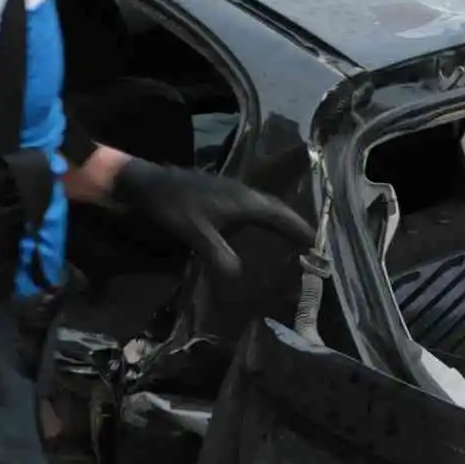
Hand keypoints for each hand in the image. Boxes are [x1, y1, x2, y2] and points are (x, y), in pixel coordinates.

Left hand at [111, 160, 315, 278]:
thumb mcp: (196, 234)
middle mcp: (244, 193)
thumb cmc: (174, 206)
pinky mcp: (219, 195)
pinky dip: (262, 221)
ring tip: (289, 240)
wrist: (146, 183)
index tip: (317, 243)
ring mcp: (231, 191)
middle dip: (293, 226)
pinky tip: (255, 232)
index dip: (300, 229)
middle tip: (308, 244)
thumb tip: (240, 280)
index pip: (281, 215)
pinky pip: (251, 208)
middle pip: (276, 209)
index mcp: (245, 200)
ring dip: (278, 222)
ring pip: (264, 207)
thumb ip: (219, 256)